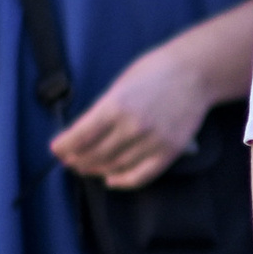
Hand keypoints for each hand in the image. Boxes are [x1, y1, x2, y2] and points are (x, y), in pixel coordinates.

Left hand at [49, 41, 216, 188]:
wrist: (195, 72)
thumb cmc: (155, 72)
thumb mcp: (120, 85)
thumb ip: (102, 110)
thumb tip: (83, 134)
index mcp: (115, 106)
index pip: (78, 137)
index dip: (63, 147)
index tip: (56, 149)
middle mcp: (132, 127)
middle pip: (94, 154)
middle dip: (77, 160)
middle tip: (70, 161)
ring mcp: (153, 141)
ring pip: (115, 166)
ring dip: (96, 169)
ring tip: (88, 168)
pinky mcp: (170, 150)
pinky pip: (142, 175)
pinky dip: (123, 181)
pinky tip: (112, 179)